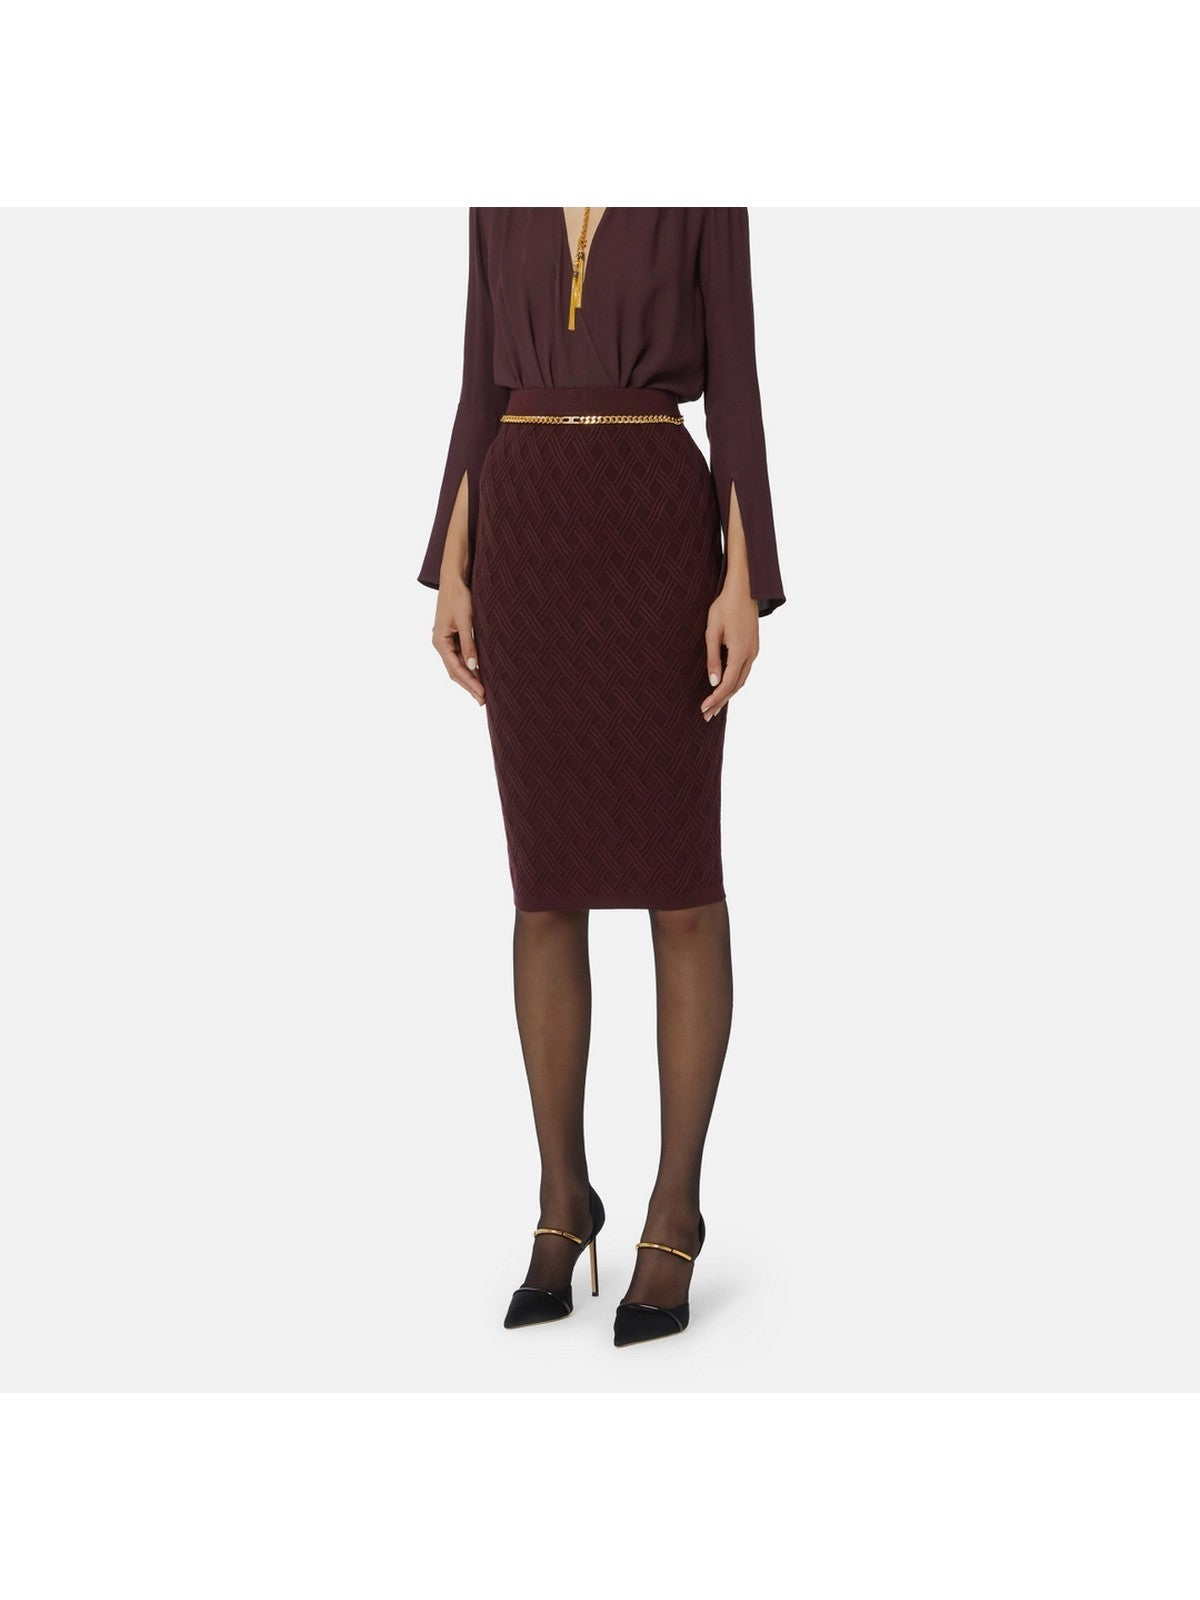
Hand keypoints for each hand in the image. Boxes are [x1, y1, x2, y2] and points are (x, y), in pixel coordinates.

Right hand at [432, 580, 484, 704]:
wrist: (453, 579)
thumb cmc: (459, 596)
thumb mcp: (466, 620)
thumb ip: (469, 644)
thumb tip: (473, 666)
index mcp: (440, 641)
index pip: (456, 669)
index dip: (470, 683)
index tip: (483, 694)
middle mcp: (440, 644)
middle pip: (454, 672)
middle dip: (469, 686)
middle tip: (484, 701)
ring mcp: (445, 641)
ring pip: (456, 667)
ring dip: (468, 679)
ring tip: (482, 693)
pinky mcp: (451, 637)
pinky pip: (458, 658)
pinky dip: (468, 668)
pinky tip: (478, 674)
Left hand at [701, 585, 758, 720]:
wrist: (745, 589)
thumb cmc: (724, 606)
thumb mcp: (712, 632)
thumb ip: (713, 658)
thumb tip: (713, 681)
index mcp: (740, 652)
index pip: (727, 684)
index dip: (715, 698)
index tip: (703, 709)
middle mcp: (751, 655)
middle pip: (736, 686)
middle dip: (721, 702)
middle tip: (707, 715)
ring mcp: (754, 651)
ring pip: (742, 680)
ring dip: (728, 694)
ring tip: (714, 706)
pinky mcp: (753, 647)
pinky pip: (744, 670)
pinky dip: (734, 682)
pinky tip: (725, 686)